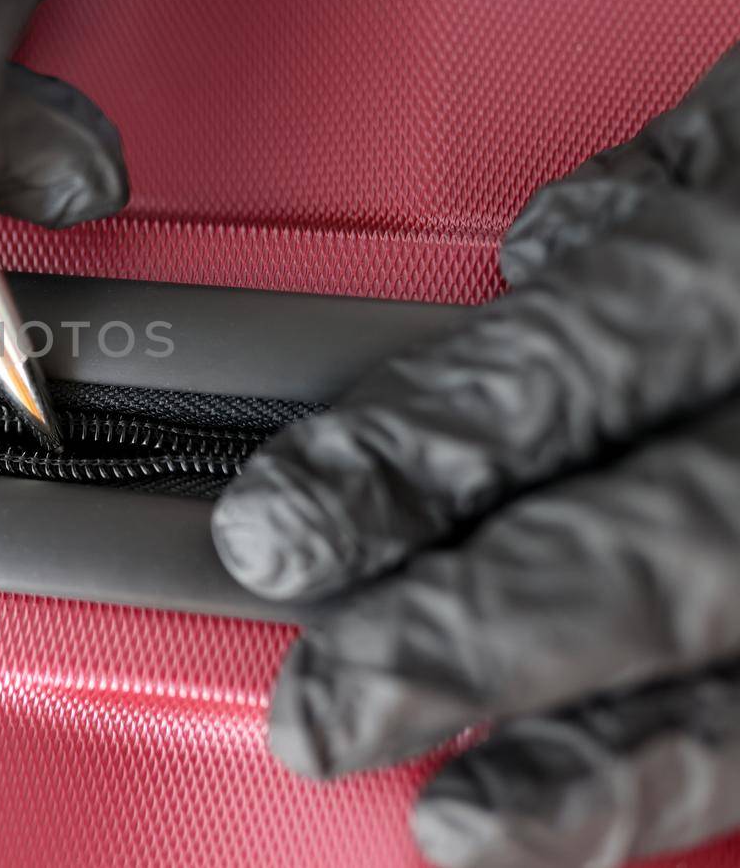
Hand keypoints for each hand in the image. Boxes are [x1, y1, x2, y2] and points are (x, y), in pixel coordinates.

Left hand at [213, 43, 739, 867]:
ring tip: (466, 823)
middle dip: (471, 641)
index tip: (280, 536)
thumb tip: (546, 251)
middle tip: (326, 708)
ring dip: (612, 768)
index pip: (562, 374)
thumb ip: (682, 172)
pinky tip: (638, 816)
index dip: (408, 463)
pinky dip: (726, 772)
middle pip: (650, 549)